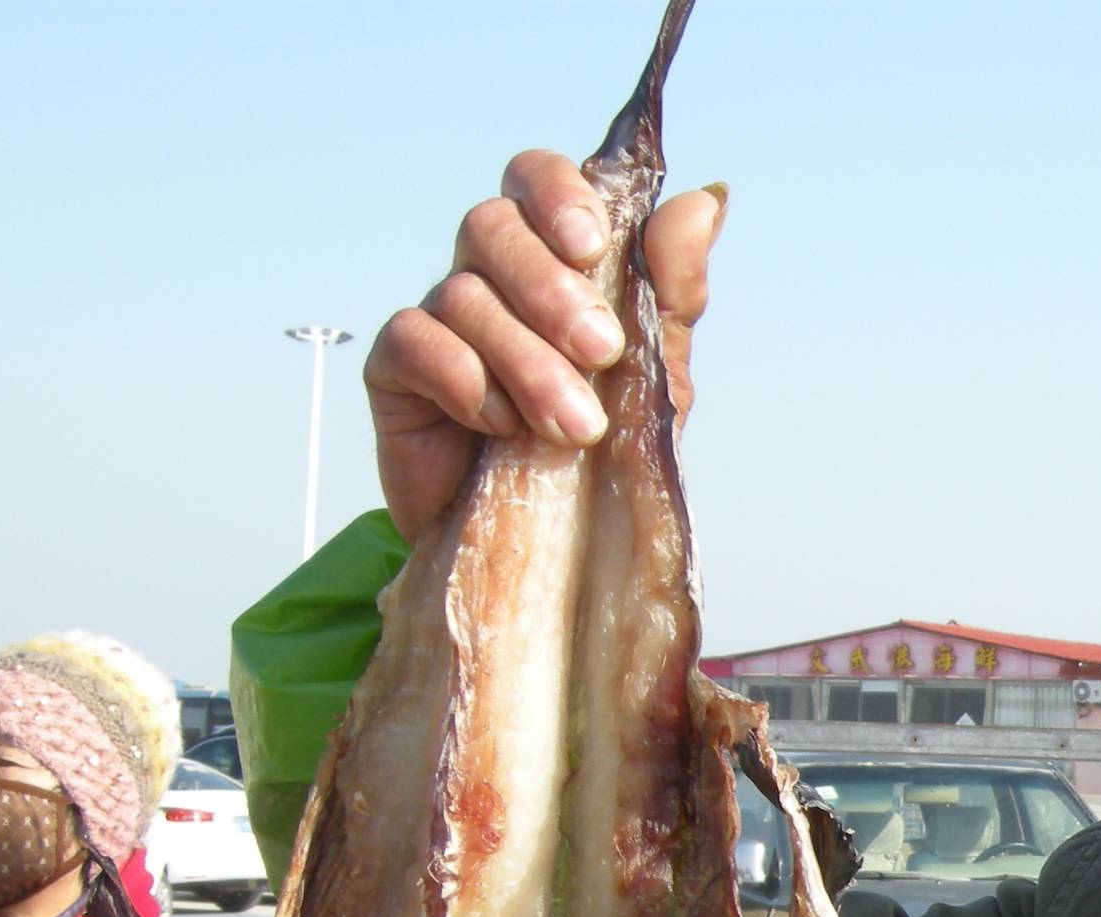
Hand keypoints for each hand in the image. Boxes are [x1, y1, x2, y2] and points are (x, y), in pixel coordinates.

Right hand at [362, 151, 725, 546]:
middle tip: (601, 353)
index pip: (535, 178)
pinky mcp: (395, 371)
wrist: (546, 554)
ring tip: (572, 429)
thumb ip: (672, 292)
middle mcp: (486, 275)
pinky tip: (503, 428)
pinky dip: (466, 381)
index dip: (557, 194)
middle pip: (491, 225)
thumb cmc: (600, 453)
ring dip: (526, 361)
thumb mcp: (654, 376)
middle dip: (551, 288)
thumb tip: (705, 202)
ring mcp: (437, 319)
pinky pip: (416, 341)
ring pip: (463, 294)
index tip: (592, 247)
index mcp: (550, 258)